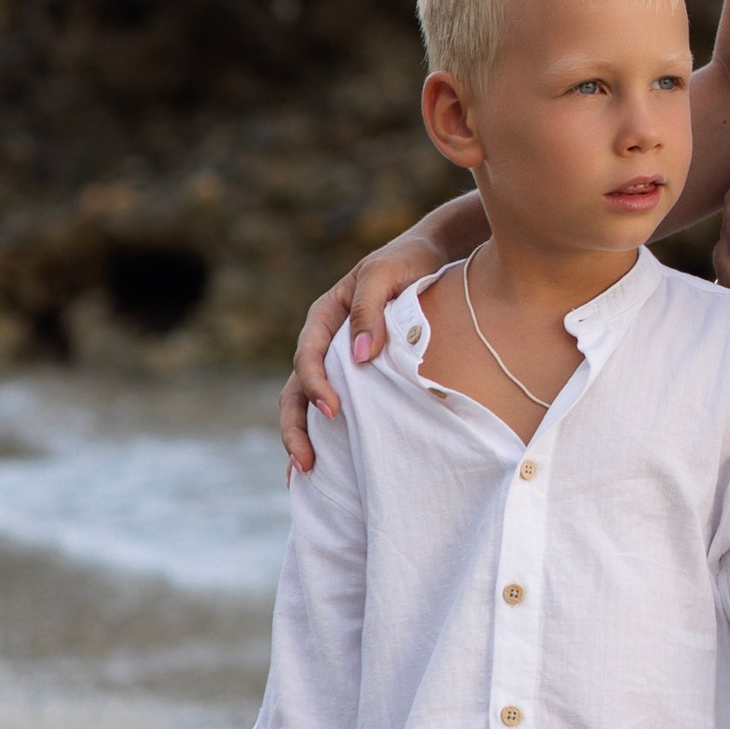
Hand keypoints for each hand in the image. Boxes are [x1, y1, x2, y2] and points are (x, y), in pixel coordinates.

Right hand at [280, 223, 464, 472]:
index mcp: (323, 316)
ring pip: (307, 403)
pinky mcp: (358, 373)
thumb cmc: (408, 262)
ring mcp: (339, 360)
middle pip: (296, 389)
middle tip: (305, 463)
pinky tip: (328, 464)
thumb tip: (361, 357)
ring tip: (305, 473)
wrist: (434, 254)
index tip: (333, 411)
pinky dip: (328, 433)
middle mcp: (325, 342)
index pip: (308, 357)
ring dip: (303, 437)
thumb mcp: (386, 275)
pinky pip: (337, 403)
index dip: (314, 386)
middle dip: (295, 428)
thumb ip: (370, 311)